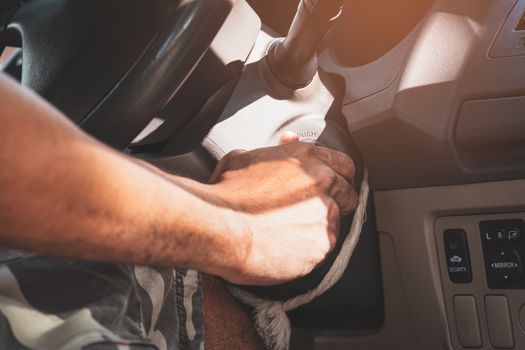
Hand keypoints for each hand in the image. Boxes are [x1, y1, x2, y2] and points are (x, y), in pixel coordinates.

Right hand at [208, 142, 356, 285]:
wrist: (221, 229)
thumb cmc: (226, 195)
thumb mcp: (244, 158)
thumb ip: (275, 150)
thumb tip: (286, 142)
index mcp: (306, 158)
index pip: (344, 165)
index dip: (338, 177)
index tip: (330, 187)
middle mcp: (322, 181)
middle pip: (349, 194)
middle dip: (338, 203)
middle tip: (313, 213)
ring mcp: (325, 213)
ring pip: (336, 223)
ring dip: (318, 228)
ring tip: (290, 234)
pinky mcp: (323, 243)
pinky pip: (324, 247)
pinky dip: (310, 250)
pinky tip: (287, 248)